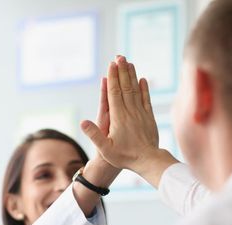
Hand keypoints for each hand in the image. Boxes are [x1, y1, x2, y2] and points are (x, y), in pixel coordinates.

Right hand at [81, 56, 177, 186]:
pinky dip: (144, 89)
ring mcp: (141, 113)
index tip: (111, 65)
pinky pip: (146, 99)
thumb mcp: (106, 150)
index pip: (114, 93)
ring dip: (132, 76)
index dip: (113, 78)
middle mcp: (130, 112)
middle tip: (120, 56)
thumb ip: (94, 135)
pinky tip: (143, 80)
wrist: (148, 161)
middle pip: (125, 87)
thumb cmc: (125, 157)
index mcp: (119, 117)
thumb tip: (82, 122)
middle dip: (122, 71)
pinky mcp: (149, 117)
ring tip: (129, 62)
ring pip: (136, 90)